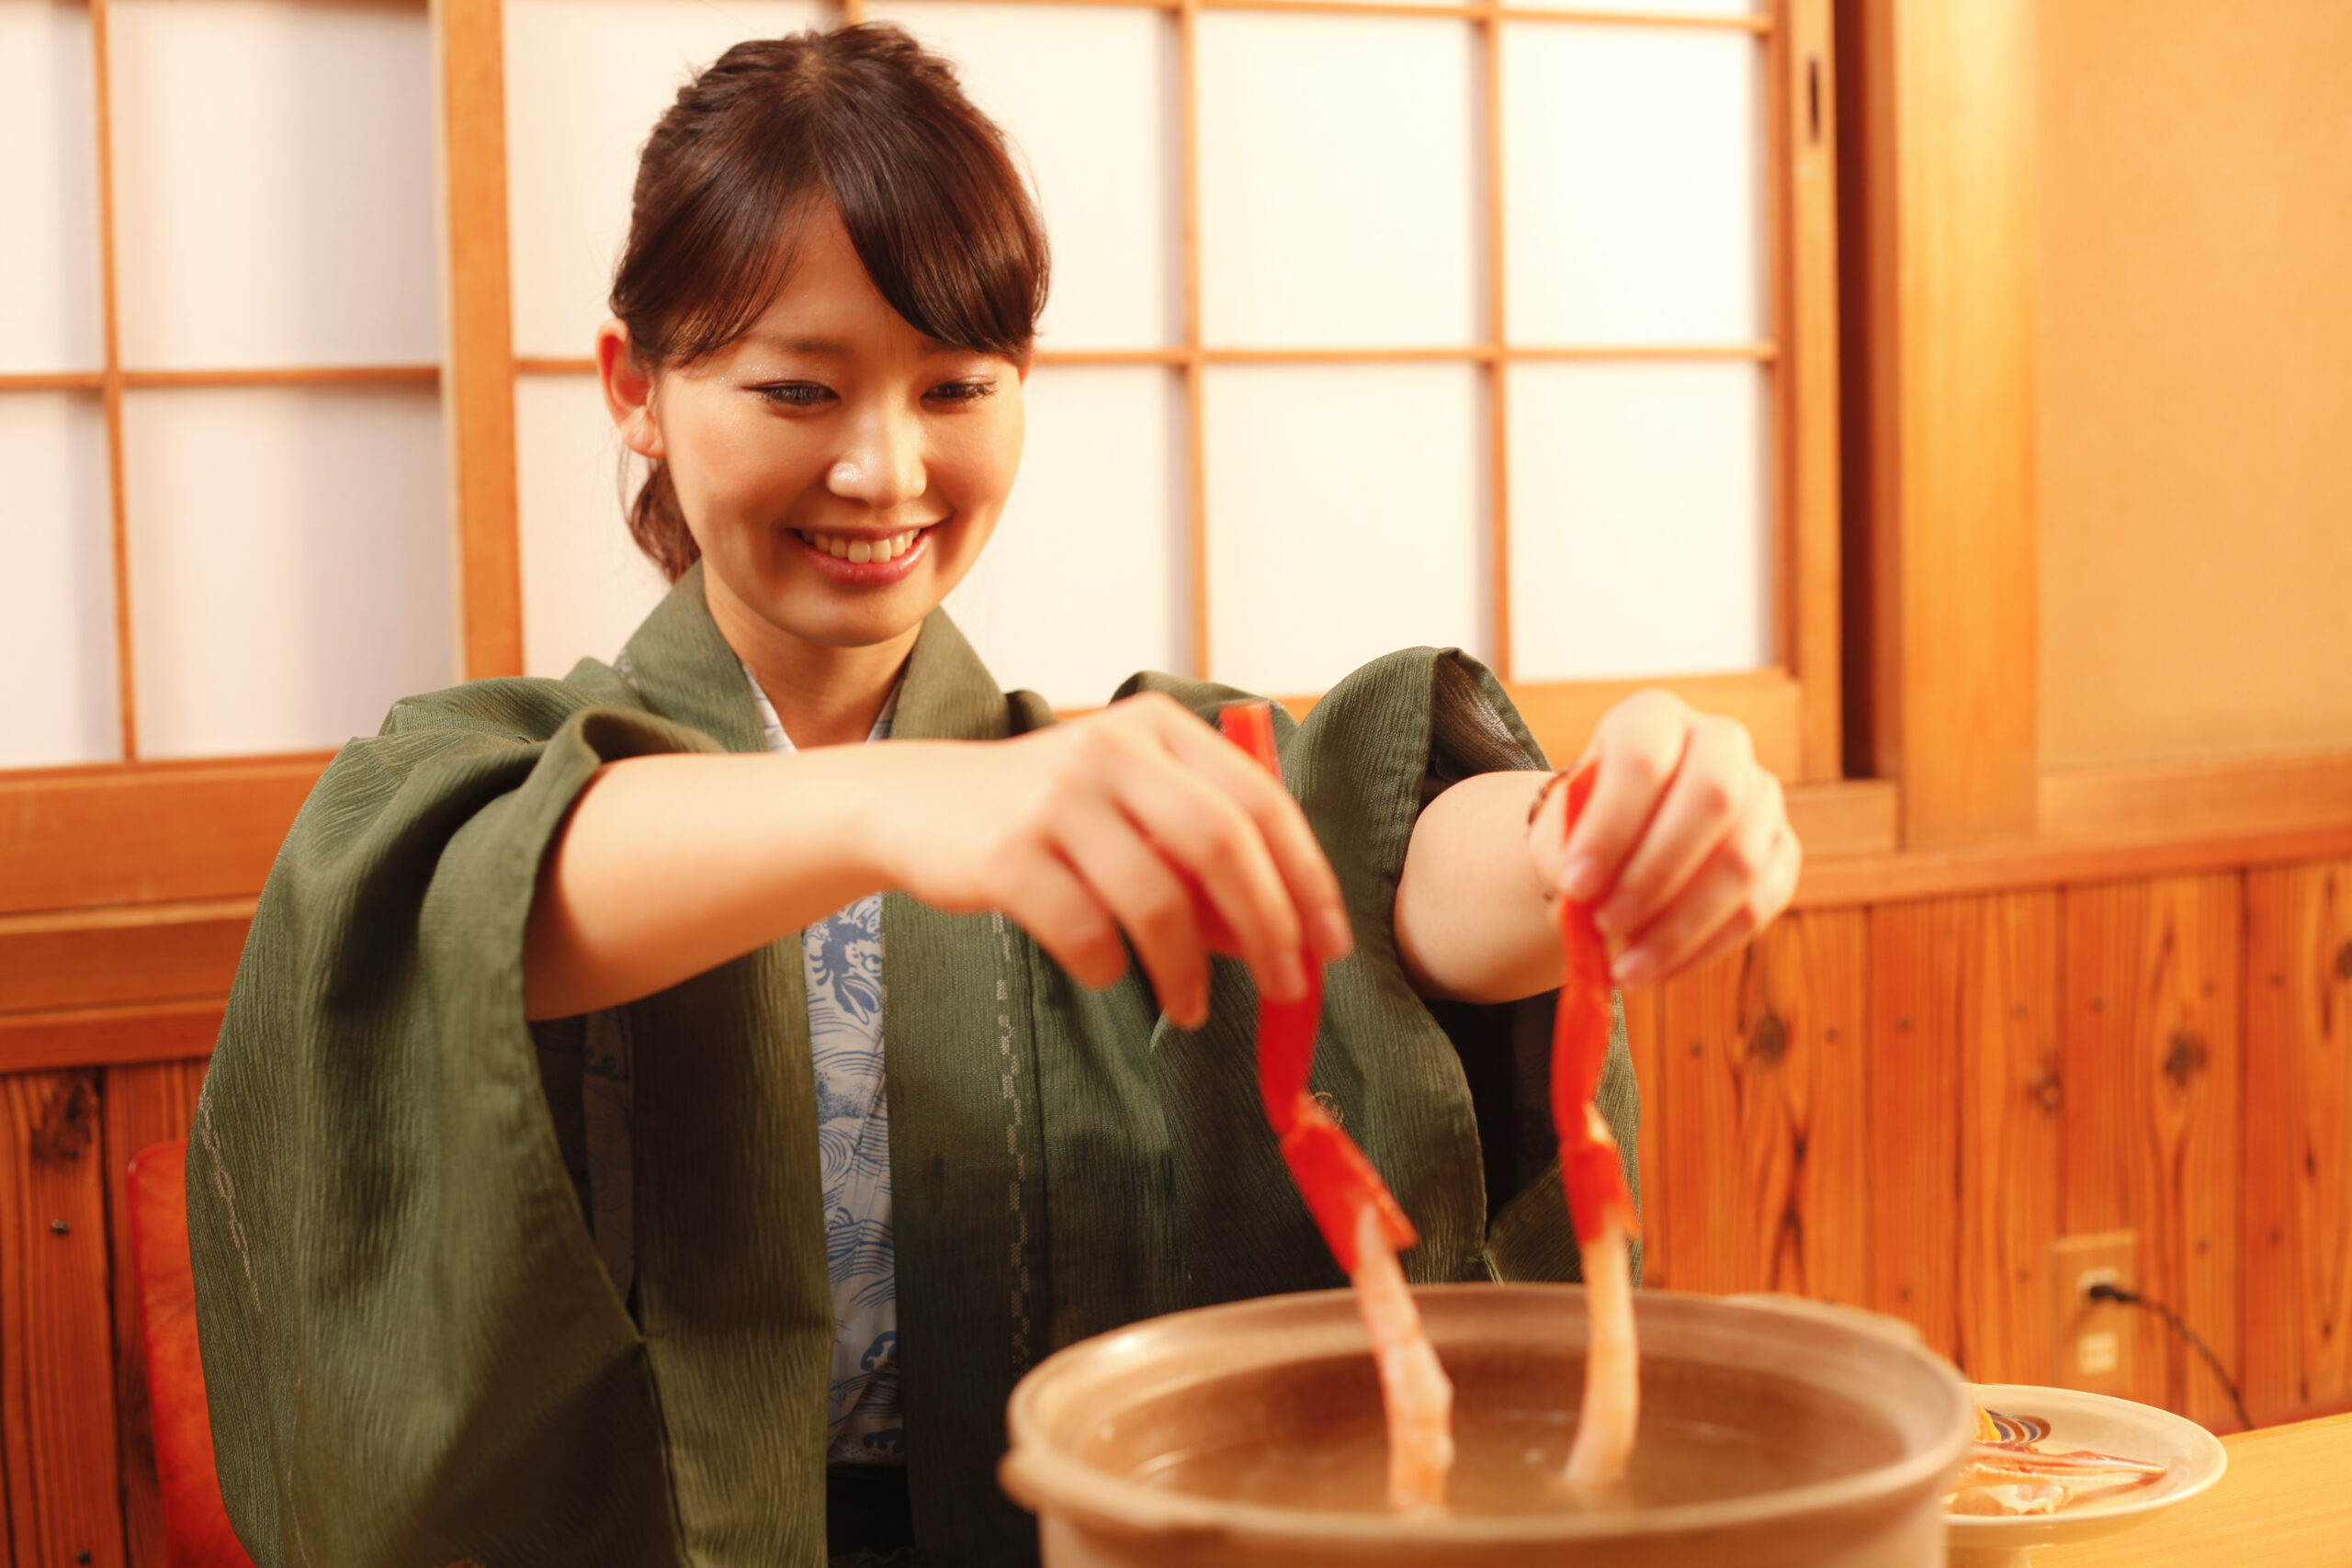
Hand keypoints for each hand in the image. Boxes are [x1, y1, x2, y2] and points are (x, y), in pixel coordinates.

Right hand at [873, 693, 1352, 1027]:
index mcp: (1159, 727)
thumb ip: (1199, 857)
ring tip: (1188, 1008)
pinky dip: (1110, 965)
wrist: (916, 805)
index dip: (1307, 880)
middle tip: (1286, 989)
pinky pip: (1085, 931)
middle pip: (1223, 845)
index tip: (1330, 946)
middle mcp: (1112, 748)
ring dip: (1188, 970)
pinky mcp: (1007, 851)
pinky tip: (1109, 971)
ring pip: (1157, 900)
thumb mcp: (1128, 807)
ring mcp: (1056, 798)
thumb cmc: (1046, 815)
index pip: (1261, 803)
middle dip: (1268, 928)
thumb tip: (1276, 937)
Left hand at [1526, 690, 1799, 987]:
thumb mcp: (1561, 830)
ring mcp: (1762, 795)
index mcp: (1654, 718)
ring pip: (1742, 860)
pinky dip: (1705, 947)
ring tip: (1623, 966)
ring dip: (1680, 924)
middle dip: (1656, 873)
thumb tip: (1587, 905)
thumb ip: (1570, 855)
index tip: (1575, 884)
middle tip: (1605, 924)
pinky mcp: (1783, 850)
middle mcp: (1720, 743)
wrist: (1614, 844)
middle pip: (1712, 798)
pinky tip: (1656, 970)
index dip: (1612, 824)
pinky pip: (1760, 904)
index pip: (1644, 758)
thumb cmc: (1582, 829)